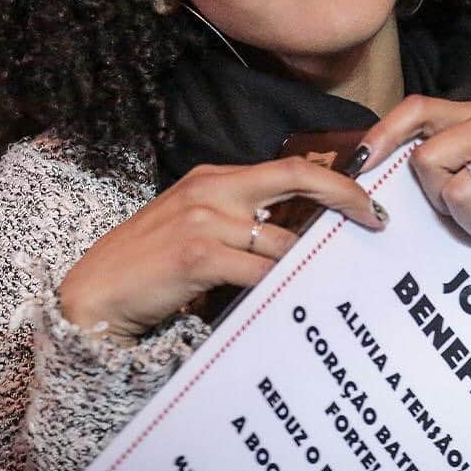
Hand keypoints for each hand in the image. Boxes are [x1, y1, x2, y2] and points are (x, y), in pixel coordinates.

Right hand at [58, 157, 386, 342]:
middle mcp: (213, 189)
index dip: (333, 180)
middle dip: (343, 196)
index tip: (365, 199)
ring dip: (305, 266)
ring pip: (282, 240)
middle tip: (375, 219)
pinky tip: (289, 303)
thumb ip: (240, 220)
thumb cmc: (150, 264)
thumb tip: (296, 234)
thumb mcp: (195, 225)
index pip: (288, 166)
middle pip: (295, 178)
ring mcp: (204, 219)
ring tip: (324, 284)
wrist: (95, 292)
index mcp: (214, 177)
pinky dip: (278, 288)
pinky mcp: (198, 254)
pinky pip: (258, 273)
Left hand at [359, 96, 470, 238]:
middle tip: (466, 208)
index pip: (418, 108)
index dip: (384, 133)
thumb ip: (426, 164)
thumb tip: (363, 166)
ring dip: (470, 220)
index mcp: (469, 114)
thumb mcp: (458, 175)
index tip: (361, 163)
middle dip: (438, 198)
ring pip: (457, 190)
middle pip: (427, 160)